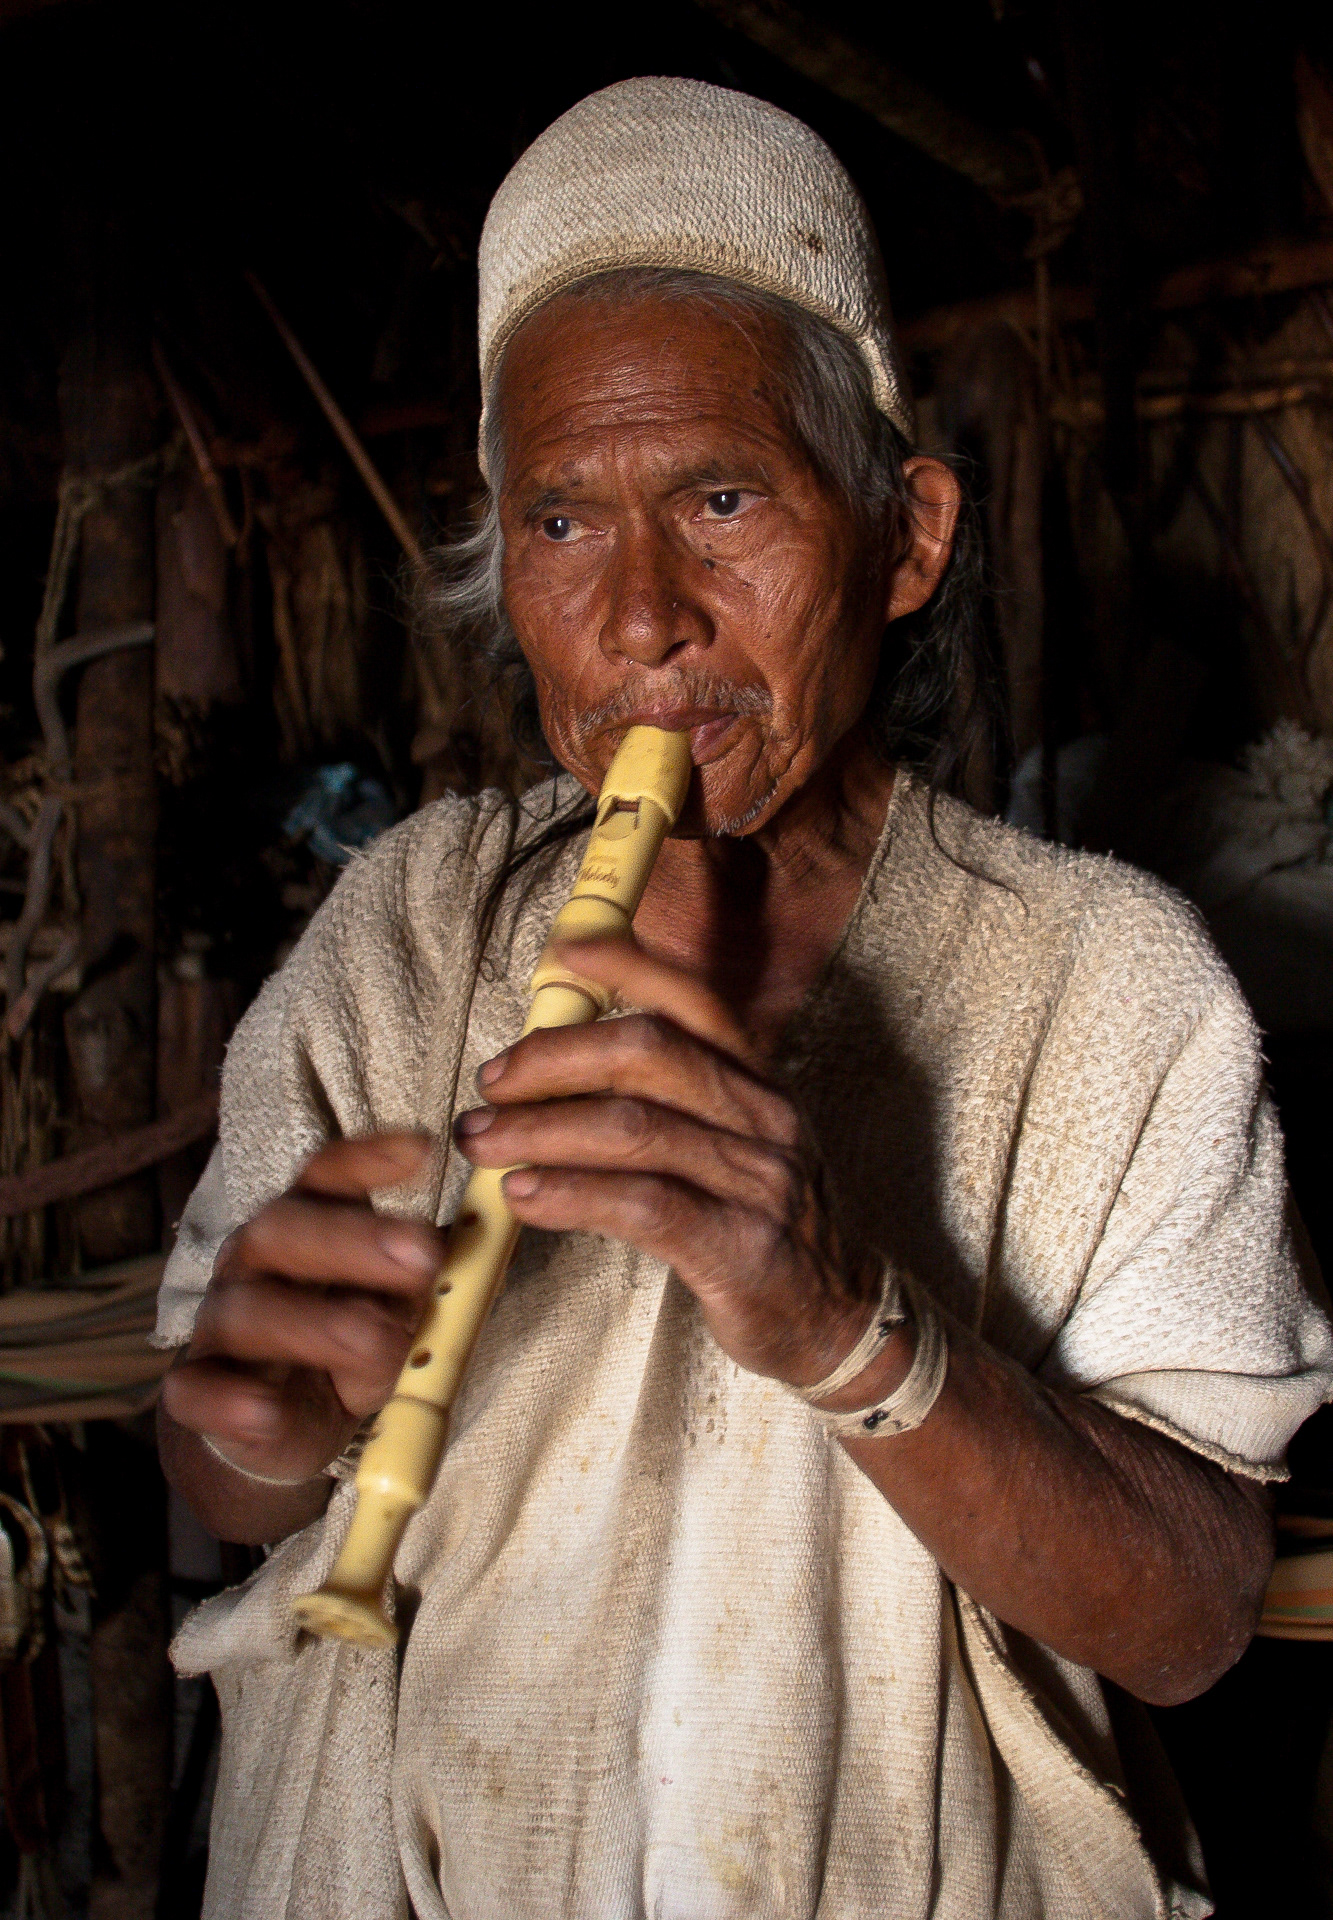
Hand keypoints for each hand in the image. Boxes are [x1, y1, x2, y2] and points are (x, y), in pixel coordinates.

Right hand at [161, 1134, 445, 1483]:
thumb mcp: (397, 1313)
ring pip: (247, 1310)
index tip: (422, 1149)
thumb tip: (466, 1257)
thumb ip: (423, 1287)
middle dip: (354, 1238)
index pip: (324, 1176)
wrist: (283, 1423)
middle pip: (284, 1229)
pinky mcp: (199, 1389)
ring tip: (373, 1340)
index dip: (366, 1158)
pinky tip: (266, 1412)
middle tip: (423, 1255)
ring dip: (314, 1324)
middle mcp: (256, 1261)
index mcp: (306, 1225)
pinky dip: (230, 1401)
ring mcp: (221, 1322)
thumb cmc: (348, 1348)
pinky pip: (198, 1390)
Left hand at [455, 936, 882, 1390]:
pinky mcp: (739, 1246)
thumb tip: (560, 1070)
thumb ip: (671, 1100)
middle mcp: (762, 1117)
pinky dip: (571, 1194)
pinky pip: (640, 1204)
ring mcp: (756, 1180)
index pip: (692, 1001)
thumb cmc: (760, 1223)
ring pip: (631, 1127)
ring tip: (483, 1142)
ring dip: (540, 1130)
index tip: (564, 955)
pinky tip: (525, 1196)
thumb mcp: (737, 1140)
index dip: (628, 966)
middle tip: (492, 1085)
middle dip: (553, 1059)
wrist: (836, 1316)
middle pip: (646, 1053)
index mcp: (757, 1081)